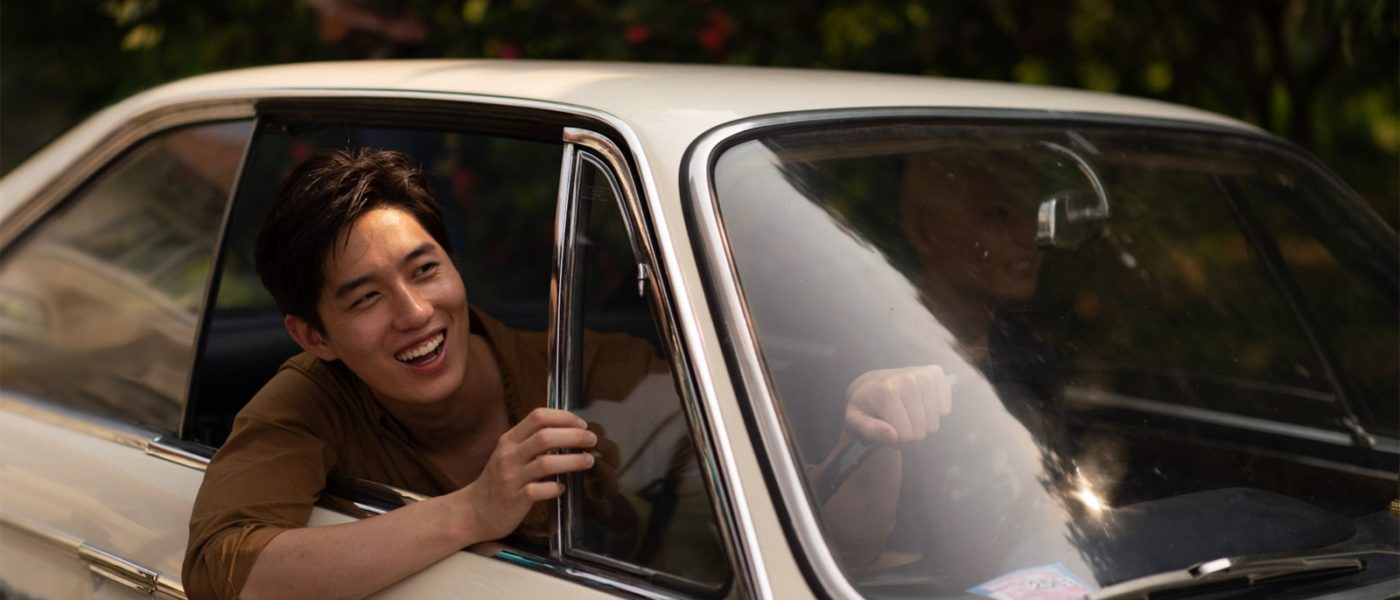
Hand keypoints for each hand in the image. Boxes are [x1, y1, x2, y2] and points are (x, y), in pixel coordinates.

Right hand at [459, 408, 596, 540]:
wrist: (472, 512)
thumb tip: (567, 432)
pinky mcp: (515, 500)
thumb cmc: (497, 481)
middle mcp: (509, 455)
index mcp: (509, 440)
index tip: (581, 424)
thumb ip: (531, 442)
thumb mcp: (509, 455)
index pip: (538, 416)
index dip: (564, 417)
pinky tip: (562, 488)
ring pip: (546, 463)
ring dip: (572, 460)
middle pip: (545, 437)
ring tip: (588, 461)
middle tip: (592, 440)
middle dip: (574, 435)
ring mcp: (511, 478)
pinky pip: (539, 490)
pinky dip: (555, 488)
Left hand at [844, 364, 952, 445]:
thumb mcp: (854, 420)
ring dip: (921, 424)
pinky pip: (945, 410)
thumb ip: (868, 430)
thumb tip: (893, 434)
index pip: (905, 436)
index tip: (886, 430)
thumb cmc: (865, 405)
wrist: (872, 383)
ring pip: (933, 424)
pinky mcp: (936, 374)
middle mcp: (909, 380)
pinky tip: (919, 404)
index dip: (896, 440)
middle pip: (921, 432)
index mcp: (888, 392)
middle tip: (897, 422)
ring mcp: (924, 376)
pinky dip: (934, 412)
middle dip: (909, 433)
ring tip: (906, 414)